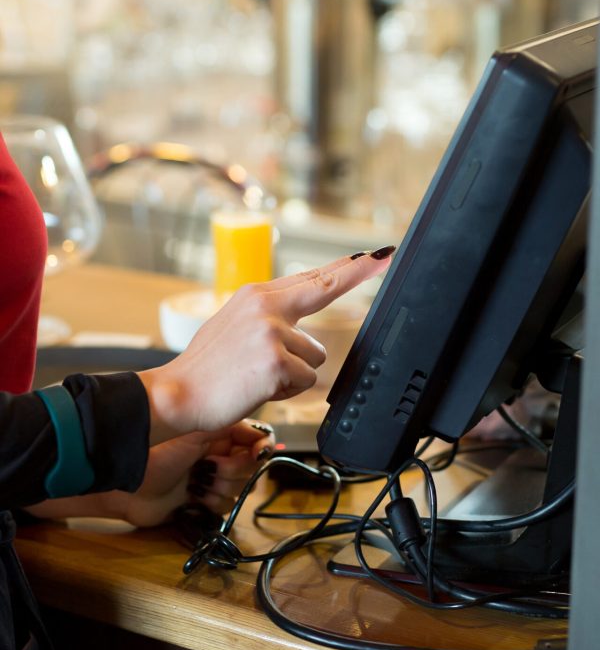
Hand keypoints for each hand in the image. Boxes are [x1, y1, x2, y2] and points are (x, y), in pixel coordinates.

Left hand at [24, 420, 273, 526]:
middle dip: (232, 471)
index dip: (260, 449)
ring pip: (240, 489)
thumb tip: (264, 437)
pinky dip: (211, 503)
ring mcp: (212, 478)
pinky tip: (193, 497)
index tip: (256, 454)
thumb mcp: (199, 434)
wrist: (129, 484)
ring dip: (219, 488)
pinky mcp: (204, 501)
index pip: (257, 439)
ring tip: (196, 482)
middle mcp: (219, 453)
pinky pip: (226, 506)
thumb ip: (234, 431)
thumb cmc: (158, 451)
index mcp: (220, 432)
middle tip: (209, 467)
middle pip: (251, 467)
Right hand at [139, 250, 392, 441]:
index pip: (308, 279)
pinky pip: (305, 380)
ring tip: (259, 376)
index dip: (343, 267)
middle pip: (324, 289)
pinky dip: (288, 391)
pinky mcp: (276, 362)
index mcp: (255, 296)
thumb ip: (266, 318)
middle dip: (356, 273)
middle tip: (382, 257)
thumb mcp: (232, 326)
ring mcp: (271, 333)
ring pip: (315, 355)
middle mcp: (265, 307)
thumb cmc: (205, 368)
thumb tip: (296, 325)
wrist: (176, 394)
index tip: (369, 255)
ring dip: (296, 373)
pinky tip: (259, 388)